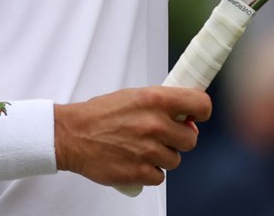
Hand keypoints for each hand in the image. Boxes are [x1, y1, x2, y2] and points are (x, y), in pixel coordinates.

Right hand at [54, 86, 211, 186]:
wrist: (72, 134)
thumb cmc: (101, 114)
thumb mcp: (134, 96)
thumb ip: (162, 104)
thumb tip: (186, 117)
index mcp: (156, 99)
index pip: (201, 105)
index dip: (201, 112)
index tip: (196, 117)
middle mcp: (156, 124)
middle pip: (191, 139)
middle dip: (179, 139)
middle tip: (162, 136)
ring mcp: (148, 150)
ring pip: (175, 160)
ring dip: (163, 157)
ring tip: (143, 148)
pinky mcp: (139, 172)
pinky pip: (160, 177)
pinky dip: (150, 172)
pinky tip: (136, 161)